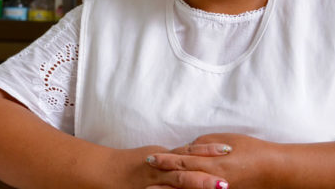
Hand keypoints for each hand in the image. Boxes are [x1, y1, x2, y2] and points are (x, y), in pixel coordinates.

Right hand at [107, 144, 231, 188]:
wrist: (105, 170)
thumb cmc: (132, 164)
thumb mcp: (155, 156)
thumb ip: (174, 158)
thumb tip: (195, 154)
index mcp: (165, 157)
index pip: (189, 152)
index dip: (208, 151)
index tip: (229, 150)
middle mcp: (160, 168)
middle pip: (186, 169)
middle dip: (207, 174)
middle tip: (228, 177)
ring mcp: (154, 180)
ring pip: (179, 182)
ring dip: (198, 185)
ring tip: (219, 188)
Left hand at [145, 133, 283, 188]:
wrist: (273, 170)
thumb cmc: (250, 150)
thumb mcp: (225, 140)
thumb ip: (203, 146)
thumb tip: (186, 149)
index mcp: (212, 162)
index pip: (183, 160)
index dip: (165, 160)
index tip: (150, 158)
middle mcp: (213, 179)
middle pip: (182, 179)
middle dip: (163, 178)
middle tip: (145, 177)